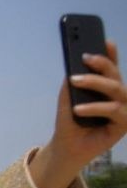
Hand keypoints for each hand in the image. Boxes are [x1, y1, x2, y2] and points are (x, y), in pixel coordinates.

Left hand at [31, 40, 126, 187]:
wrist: (67, 147)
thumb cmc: (70, 122)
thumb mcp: (67, 100)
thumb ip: (72, 84)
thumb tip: (73, 67)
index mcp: (107, 89)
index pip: (112, 68)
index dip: (111, 54)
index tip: (105, 40)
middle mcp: (119, 97)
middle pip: (115, 75)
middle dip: (101, 63)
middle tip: (83, 57)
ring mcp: (125, 110)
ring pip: (116, 89)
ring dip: (95, 83)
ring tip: (75, 81)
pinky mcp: (124, 125)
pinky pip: (113, 110)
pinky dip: (95, 108)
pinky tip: (79, 109)